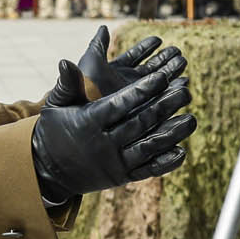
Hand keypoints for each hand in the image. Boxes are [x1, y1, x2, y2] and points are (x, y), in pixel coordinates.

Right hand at [29, 63, 195, 203]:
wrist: (47, 171)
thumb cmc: (53, 131)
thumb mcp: (55, 106)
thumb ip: (67, 84)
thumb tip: (66, 60)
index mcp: (88, 123)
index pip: (118, 105)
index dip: (141, 91)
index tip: (161, 76)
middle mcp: (102, 145)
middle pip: (139, 124)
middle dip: (164, 107)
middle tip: (185, 91)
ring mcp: (113, 163)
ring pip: (148, 148)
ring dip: (172, 134)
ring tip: (192, 119)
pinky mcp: (121, 178)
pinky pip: (147, 170)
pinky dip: (165, 163)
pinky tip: (182, 151)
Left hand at [48, 26, 181, 107]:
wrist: (80, 124)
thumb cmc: (80, 94)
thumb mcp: (89, 65)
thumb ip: (98, 46)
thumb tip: (103, 26)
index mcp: (117, 70)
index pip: (135, 55)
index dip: (147, 46)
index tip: (158, 39)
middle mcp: (129, 83)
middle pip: (152, 67)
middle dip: (166, 58)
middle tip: (177, 52)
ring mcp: (137, 97)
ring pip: (160, 81)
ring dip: (172, 71)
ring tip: (182, 62)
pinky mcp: (144, 110)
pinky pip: (162, 99)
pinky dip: (172, 90)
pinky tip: (183, 84)